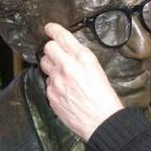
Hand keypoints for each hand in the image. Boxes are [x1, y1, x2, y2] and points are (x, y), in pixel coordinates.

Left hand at [39, 23, 123, 141]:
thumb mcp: (98, 70)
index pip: (62, 37)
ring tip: (62, 74)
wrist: (102, 122)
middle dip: (51, 49)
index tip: (49, 28)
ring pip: (45, 64)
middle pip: (48, 48)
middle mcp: (67, 66)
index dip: (53, 30)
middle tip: (56, 54)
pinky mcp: (51, 94)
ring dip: (51, 65)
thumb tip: (68, 53)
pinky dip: (54, 84)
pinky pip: (48, 83)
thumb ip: (81, 59)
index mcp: (83, 58)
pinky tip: (65, 91)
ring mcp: (57, 81)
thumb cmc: (105, 99)